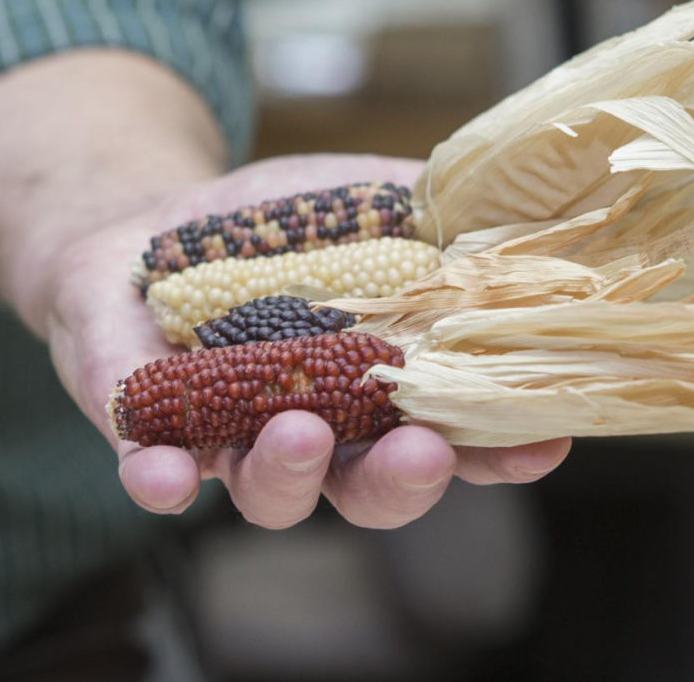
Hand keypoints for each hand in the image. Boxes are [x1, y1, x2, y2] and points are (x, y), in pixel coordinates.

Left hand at [0, 51, 568, 527]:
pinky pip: (158, 475)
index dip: (497, 450)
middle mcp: (319, 433)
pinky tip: (165, 477)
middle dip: (402, 481)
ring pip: (273, 494)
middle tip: (422, 452)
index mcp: (377, 388)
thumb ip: (426, 211)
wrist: (150, 222)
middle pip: (370, 491)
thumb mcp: (354, 199)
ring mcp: (235, 442)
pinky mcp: (151, 434)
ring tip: (301, 430)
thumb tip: (514, 203)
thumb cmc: (270, 225)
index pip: (451, 436)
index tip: (543, 442)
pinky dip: (162, 482)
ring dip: (293, 474)